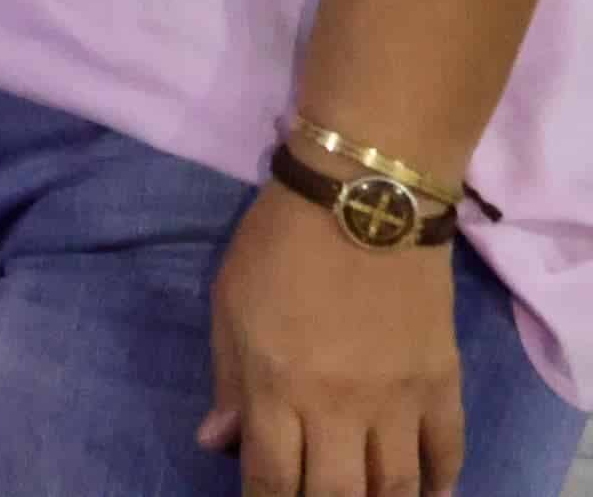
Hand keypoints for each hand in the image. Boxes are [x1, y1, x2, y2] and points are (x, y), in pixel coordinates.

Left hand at [202, 172, 466, 496]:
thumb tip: (217, 443)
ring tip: (362, 495)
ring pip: (396, 487)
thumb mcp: (228, 305)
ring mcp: (398, 399)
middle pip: (337, 495)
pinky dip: (439, 482)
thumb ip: (227, 380)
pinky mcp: (444, 383)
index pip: (273, 479)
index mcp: (278, 385)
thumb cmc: (278, 245)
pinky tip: (425, 492)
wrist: (364, 198)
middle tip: (311, 496)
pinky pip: (448, 453)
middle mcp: (340, 405)